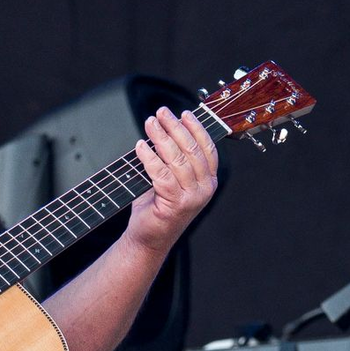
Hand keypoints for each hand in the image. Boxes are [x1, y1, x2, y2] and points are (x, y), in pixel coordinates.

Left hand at [126, 108, 218, 254]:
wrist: (148, 238)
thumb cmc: (157, 206)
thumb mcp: (172, 179)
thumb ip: (175, 158)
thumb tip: (166, 128)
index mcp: (209, 181)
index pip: (208, 149)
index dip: (196, 129)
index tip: (183, 113)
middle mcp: (205, 189)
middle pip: (192, 151)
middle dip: (176, 127)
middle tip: (161, 112)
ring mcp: (192, 198)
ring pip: (178, 160)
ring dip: (161, 137)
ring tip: (149, 123)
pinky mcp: (175, 204)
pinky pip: (162, 174)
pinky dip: (150, 157)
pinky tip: (141, 146)